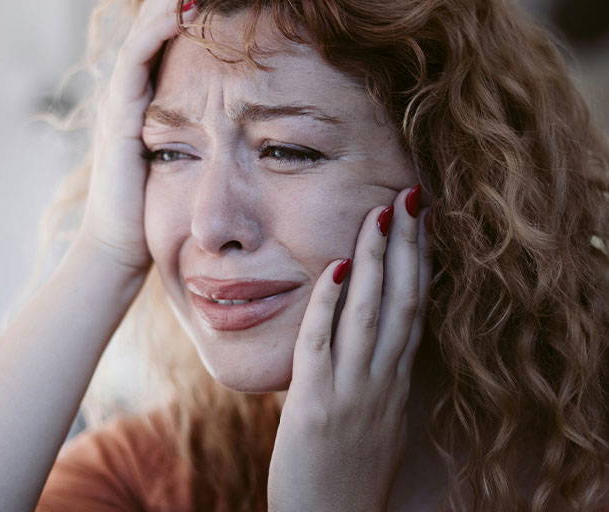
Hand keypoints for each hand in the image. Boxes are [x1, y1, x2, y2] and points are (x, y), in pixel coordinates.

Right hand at [76, 0, 196, 273]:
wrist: (122, 247)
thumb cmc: (156, 214)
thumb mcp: (183, 166)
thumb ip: (199, 140)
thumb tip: (244, 129)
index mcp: (148, 106)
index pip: (167, 49)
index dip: (187, 20)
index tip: (222, 3)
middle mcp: (131, 97)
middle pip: (153, 35)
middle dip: (176, 6)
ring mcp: (121, 103)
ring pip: (143, 40)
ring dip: (167, 8)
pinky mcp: (119, 117)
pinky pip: (136, 65)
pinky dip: (154, 35)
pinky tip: (178, 13)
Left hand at [267, 186, 431, 511]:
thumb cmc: (350, 472)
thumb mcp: (374, 419)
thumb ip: (374, 377)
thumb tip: (366, 341)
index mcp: (397, 381)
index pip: (415, 309)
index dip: (421, 263)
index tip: (422, 223)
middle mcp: (384, 381)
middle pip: (404, 300)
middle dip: (408, 246)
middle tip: (410, 197)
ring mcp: (354, 392)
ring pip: (371, 315)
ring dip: (376, 261)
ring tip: (378, 215)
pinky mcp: (317, 406)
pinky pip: (323, 346)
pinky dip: (329, 306)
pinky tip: (334, 269)